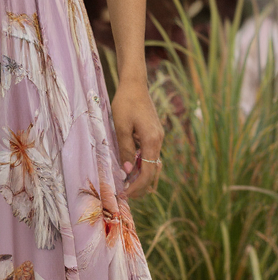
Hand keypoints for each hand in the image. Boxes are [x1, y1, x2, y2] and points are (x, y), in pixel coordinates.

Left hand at [111, 77, 163, 200]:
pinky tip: (131, 169)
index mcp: (152, 140)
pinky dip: (142, 165)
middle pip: (153, 171)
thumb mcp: (120, 127)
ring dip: (142, 176)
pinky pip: (150, 154)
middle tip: (127, 194)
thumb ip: (125, 150)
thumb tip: (127, 171)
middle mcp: (159, 140)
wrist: (134, 85)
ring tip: (128, 186)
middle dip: (142, 185)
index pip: (148, 172)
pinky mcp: (154, 133)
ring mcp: (158, 137)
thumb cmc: (125, 103)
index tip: (125, 194)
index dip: (137, 186)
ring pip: (153, 164)